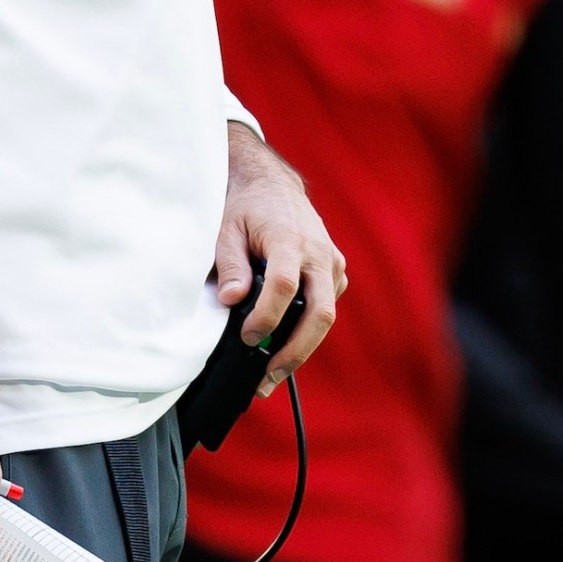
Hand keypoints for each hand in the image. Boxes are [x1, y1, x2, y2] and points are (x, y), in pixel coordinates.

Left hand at [213, 123, 344, 394]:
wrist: (273, 184)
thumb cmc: (246, 207)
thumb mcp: (226, 229)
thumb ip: (229, 265)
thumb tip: (231, 301)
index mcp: (290, 239)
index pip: (285, 286)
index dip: (267, 318)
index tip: (248, 338)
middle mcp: (319, 253)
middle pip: (320, 313)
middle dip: (295, 351)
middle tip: (267, 377)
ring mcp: (332, 263)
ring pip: (326, 315)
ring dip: (302, 348)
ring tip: (272, 373)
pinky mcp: (336, 272)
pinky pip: (326, 307)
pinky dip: (307, 330)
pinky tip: (284, 346)